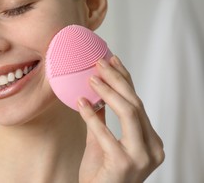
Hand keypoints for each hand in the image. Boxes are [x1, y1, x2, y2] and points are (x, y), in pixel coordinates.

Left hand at [78, 55, 164, 182]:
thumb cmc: (102, 173)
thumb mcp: (103, 142)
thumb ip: (102, 120)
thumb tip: (96, 95)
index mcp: (150, 141)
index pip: (138, 103)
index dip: (125, 80)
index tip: (113, 61)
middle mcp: (151, 148)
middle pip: (136, 104)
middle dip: (117, 79)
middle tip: (100, 63)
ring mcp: (140, 156)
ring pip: (129, 112)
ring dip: (108, 92)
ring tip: (91, 78)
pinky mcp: (124, 162)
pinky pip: (105, 132)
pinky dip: (92, 115)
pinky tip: (81, 103)